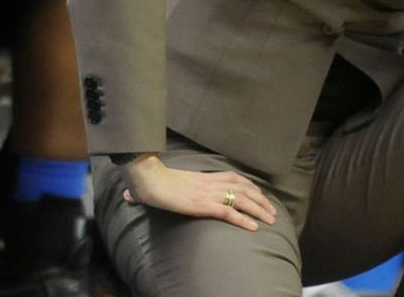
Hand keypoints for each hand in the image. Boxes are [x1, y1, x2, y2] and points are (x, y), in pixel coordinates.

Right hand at [122, 156, 277, 231]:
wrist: (147, 178)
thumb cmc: (149, 181)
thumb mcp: (160, 183)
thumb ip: (157, 190)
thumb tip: (131, 196)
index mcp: (203, 176)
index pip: (234, 177)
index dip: (250, 186)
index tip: (260, 194)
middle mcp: (210, 183)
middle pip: (244, 188)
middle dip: (261, 199)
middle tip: (272, 211)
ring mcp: (207, 193)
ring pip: (241, 200)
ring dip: (259, 210)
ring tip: (270, 220)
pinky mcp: (202, 205)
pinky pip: (228, 212)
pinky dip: (243, 220)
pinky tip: (253, 228)